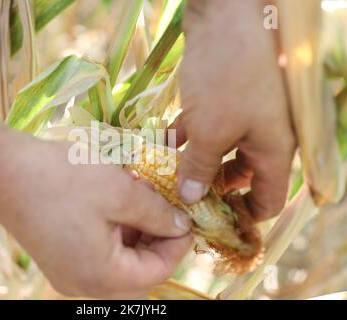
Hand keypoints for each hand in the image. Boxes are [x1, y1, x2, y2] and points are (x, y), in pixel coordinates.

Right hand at [0, 130, 192, 298]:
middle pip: (136, 270)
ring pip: (118, 260)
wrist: (1, 169)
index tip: (188, 215)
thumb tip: (180, 226)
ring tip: (143, 198)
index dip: (177, 244)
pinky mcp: (57, 255)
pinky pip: (97, 252)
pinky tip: (118, 201)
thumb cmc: (62, 178)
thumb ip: (157, 213)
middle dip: (157, 238)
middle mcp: (82, 283)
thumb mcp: (121, 191)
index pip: (156, 271)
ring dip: (135, 232)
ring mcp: (66, 271)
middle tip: (166, 206)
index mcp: (100, 276)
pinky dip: (114, 230)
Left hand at [175, 0, 295, 219]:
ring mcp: (241, 114)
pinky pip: (206, 127)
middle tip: (180, 198)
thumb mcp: (213, 128)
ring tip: (166, 175)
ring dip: (194, 162)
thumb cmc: (228, 75)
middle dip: (211, 188)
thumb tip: (189, 197)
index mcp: (273, 149)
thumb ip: (201, 166)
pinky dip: (188, 137)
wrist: (227, 13)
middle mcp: (261, 134)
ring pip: (219, 150)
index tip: (214, 223)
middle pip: (240, 175)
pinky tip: (164, 143)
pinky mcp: (221, 97)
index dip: (245, 215)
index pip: (269, 198)